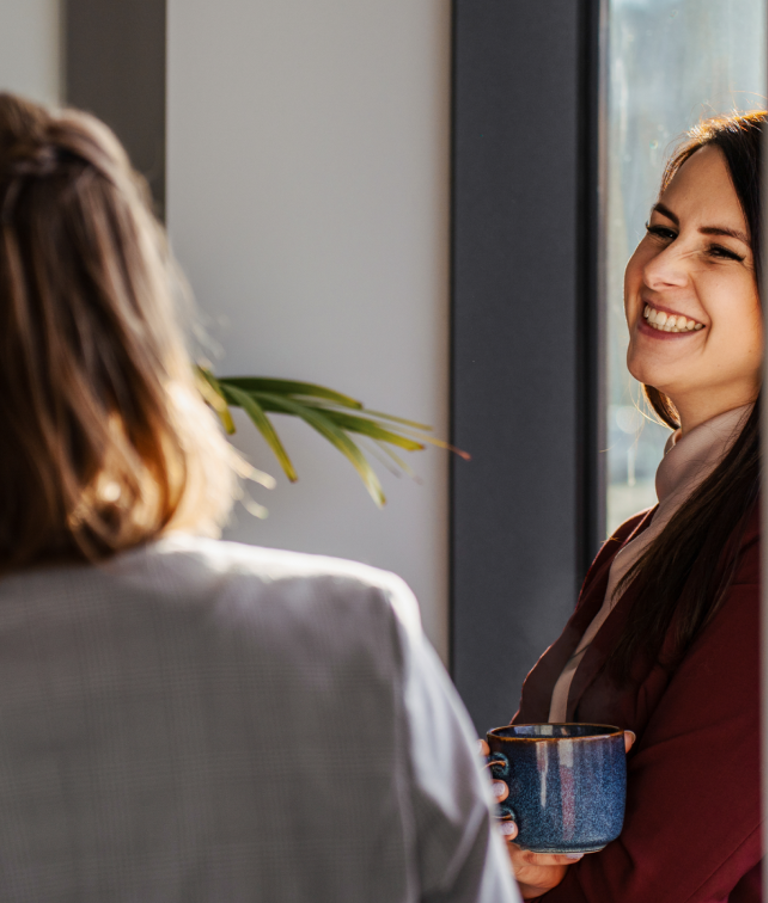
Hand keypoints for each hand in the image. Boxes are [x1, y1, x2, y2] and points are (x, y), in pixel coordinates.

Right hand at [479, 731, 635, 898]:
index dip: (479, 753)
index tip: (482, 747)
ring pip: (495, 825)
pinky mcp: (518, 856)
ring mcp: (506, 829)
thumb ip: (593, 753)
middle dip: (490, 788)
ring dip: (502, 824)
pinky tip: (559, 852)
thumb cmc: (555, 802)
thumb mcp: (567, 776)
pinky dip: (544, 857)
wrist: (545, 850)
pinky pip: (527, 856)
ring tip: (514, 825)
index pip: (485, 760)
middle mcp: (501, 801)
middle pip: (485, 791)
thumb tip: (629, 735)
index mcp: (508, 774)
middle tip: (503, 788)